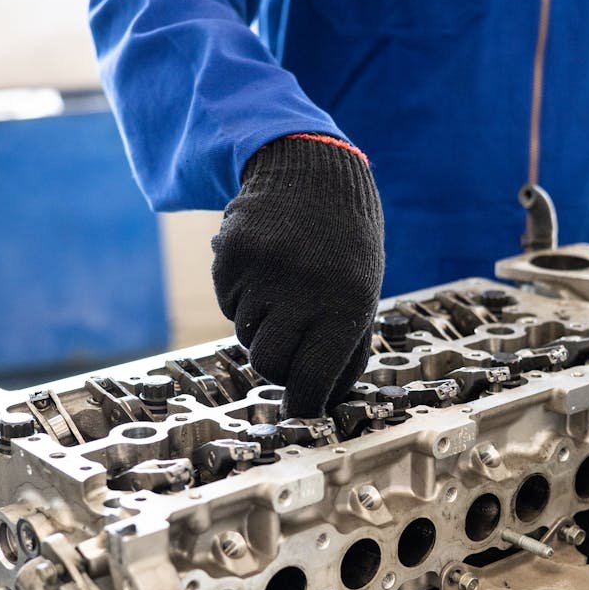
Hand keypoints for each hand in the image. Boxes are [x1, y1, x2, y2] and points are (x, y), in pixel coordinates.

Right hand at [212, 135, 384, 416]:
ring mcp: (263, 270)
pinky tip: (265, 266)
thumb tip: (321, 403)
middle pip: (269, 364)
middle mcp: (303, 289)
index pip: (312, 378)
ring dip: (261, 324)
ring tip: (285, 286)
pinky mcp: (231, 255)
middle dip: (277, 364)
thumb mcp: (361, 294)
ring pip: (244, 334)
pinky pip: (227, 303)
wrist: (314, 174)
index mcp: (345, 305)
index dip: (303, 405)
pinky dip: (242, 296)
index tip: (300, 415)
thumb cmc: (345, 247)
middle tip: (290, 340)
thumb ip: (345, 350)